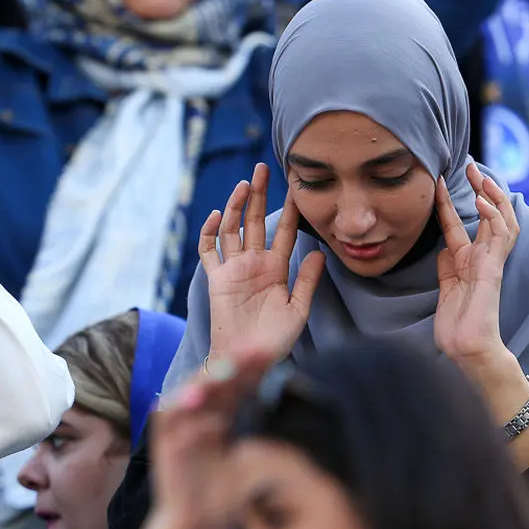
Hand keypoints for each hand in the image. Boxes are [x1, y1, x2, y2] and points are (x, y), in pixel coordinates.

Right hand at [148, 345, 279, 528]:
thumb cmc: (224, 501)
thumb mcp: (251, 471)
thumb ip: (264, 450)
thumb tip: (293, 439)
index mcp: (219, 418)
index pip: (235, 386)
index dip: (252, 369)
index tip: (272, 353)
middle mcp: (198, 419)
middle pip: (214, 382)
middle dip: (234, 364)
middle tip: (254, 350)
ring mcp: (178, 431)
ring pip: (189, 393)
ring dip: (207, 379)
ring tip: (228, 368)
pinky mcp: (161, 446)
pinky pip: (167, 421)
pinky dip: (180, 410)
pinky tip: (199, 402)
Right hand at [201, 163, 325, 361]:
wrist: (249, 360)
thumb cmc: (274, 340)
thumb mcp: (298, 309)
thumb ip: (307, 280)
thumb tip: (318, 250)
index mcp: (276, 269)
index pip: (285, 232)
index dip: (291, 211)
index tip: (297, 188)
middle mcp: (254, 264)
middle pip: (255, 222)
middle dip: (259, 195)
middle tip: (263, 169)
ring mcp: (233, 269)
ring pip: (232, 230)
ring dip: (237, 206)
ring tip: (244, 184)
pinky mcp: (216, 279)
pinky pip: (209, 251)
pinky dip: (211, 232)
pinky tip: (219, 215)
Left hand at [434, 163, 519, 367]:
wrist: (467, 350)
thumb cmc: (456, 326)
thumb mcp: (445, 289)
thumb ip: (447, 267)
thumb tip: (443, 246)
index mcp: (468, 262)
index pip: (460, 226)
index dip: (450, 204)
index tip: (439, 182)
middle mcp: (482, 258)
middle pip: (488, 215)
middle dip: (481, 189)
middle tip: (470, 166)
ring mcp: (491, 262)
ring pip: (501, 219)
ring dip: (493, 195)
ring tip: (480, 175)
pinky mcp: (494, 268)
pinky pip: (500, 236)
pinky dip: (494, 216)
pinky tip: (483, 202)